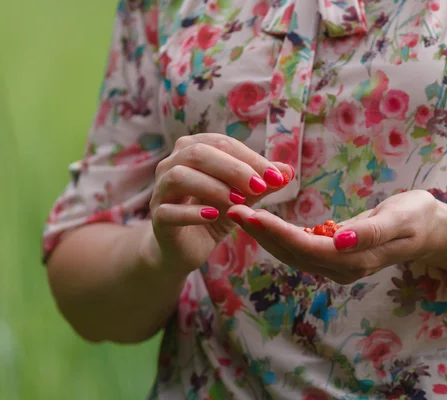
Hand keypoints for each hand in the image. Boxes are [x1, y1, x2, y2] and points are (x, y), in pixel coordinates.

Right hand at [139, 133, 292, 273]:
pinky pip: (169, 211)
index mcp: (192, 150)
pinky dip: (193, 212)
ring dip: (212, 187)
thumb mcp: (242, 197)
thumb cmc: (213, 213)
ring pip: (180, 176)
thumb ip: (261, 183)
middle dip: (233, 169)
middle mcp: (171, 164)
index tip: (277, 176)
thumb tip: (288, 171)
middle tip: (259, 187)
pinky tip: (214, 216)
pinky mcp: (158, 219)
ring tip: (238, 201)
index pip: (222, 143)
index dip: (250, 158)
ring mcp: (160, 191)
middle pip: (198, 153)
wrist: (185, 246)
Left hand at [228, 190, 446, 283]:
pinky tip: (261, 221)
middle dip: (259, 232)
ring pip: (290, 253)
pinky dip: (276, 235)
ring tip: (238, 212)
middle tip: (230, 208)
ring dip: (263, 235)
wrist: (429, 231)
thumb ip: (372, 232)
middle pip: (290, 253)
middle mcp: (339, 268)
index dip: (275, 232)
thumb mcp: (401, 219)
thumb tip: (340, 241)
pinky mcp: (332, 257)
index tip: (249, 214)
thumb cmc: (417, 218)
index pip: (305, 247)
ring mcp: (335, 266)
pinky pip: (298, 249)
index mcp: (353, 260)